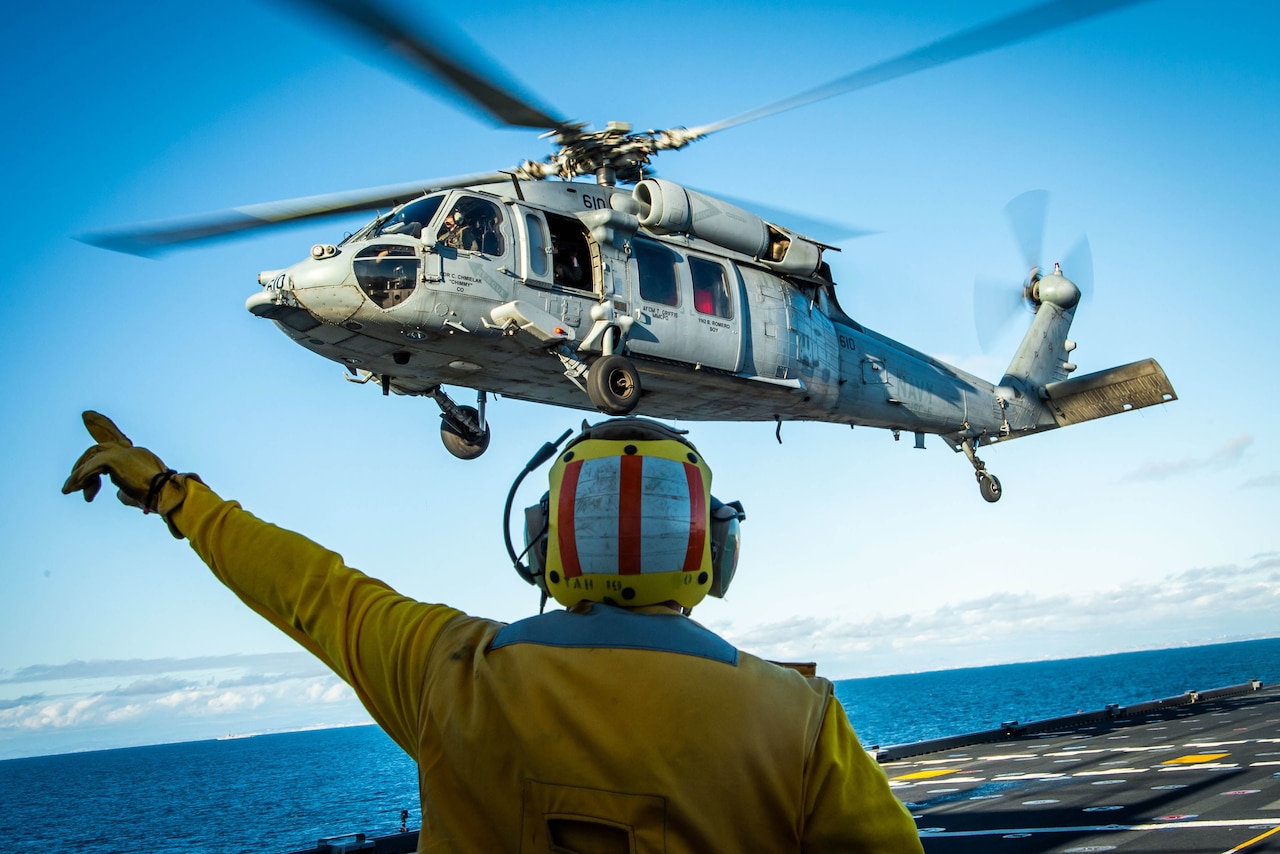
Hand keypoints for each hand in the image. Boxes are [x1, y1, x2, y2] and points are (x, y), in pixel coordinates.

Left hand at [62, 411, 193, 536]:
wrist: (165, 494)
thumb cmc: (156, 498)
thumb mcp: (136, 491)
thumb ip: (124, 487)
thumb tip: (117, 492)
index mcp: (137, 454)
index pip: (116, 439)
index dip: (102, 425)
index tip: (88, 415)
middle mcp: (130, 449)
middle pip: (98, 448)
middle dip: (82, 464)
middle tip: (71, 485)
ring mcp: (122, 452)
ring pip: (92, 457)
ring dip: (78, 474)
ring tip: (69, 490)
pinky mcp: (114, 459)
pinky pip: (89, 468)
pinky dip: (78, 478)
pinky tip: (70, 489)